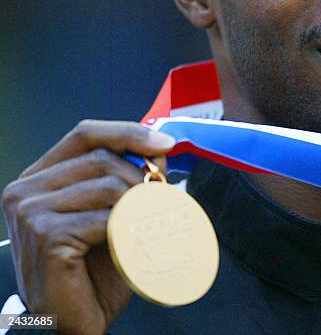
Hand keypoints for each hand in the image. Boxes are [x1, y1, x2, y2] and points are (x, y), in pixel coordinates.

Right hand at [1, 120, 175, 334]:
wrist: (74, 322)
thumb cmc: (93, 268)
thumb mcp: (111, 211)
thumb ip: (128, 177)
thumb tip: (158, 148)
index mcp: (39, 177)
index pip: (85, 134)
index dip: (128, 133)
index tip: (165, 143)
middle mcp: (25, 189)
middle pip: (102, 157)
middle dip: (141, 176)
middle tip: (161, 198)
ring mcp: (30, 212)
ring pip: (109, 185)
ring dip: (140, 204)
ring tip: (147, 225)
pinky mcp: (45, 236)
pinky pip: (108, 218)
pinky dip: (131, 229)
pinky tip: (132, 244)